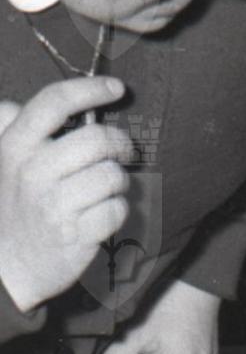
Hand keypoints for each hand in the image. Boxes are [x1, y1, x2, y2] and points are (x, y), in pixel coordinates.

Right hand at [0, 75, 130, 312]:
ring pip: (112, 176)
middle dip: (121, 145)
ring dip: (119, 183)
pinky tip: (104, 215)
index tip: (117, 88)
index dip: (90, 89)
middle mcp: (33, 169)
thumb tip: (17, 106)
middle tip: (125, 153)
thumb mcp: (2, 163)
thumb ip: (10, 130)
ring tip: (107, 190)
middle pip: (97, 139)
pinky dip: (119, 212)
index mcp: (15, 144)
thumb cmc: (13, 208)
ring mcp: (54, 202)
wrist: (7, 264)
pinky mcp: (76, 233)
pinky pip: (118, 210)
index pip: (53, 103)